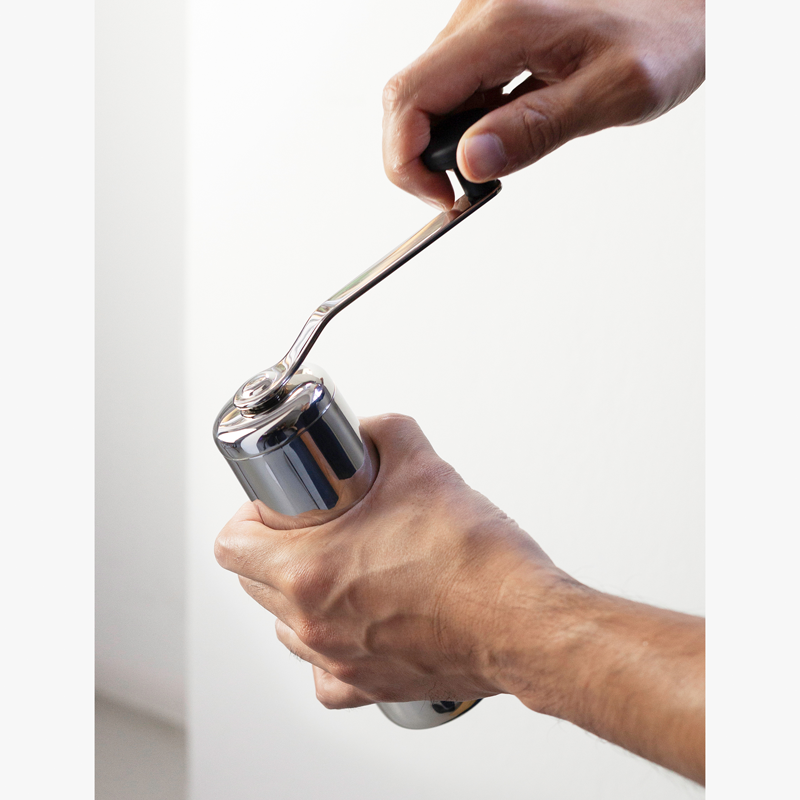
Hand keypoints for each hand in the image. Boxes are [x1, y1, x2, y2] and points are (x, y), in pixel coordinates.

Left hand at [214, 413, 570, 708]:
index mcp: (312, 570)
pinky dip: (329, 650)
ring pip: (285, 628)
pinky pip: (324, 675)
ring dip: (298, 597)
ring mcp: (338, 660)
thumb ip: (387, 435)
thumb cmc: (476, 560)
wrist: (523, 623)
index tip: (273, 509)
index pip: (232, 545)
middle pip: (253, 583)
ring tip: (338, 571)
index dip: (247, 518)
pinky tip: (356, 625)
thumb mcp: (425, 470)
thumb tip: (372, 430)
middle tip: (312, 529)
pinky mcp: (368, 686)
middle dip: (274, 550)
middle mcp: (315, 623)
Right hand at [382, 0, 704, 207]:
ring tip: (500, 155)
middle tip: (464, 189)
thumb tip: (470, 160)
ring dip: (447, 139)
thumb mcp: (614, 93)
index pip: (410, 96)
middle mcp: (482, 12)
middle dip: (421, 155)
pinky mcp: (492, 30)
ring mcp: (483, 18)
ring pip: (429, 91)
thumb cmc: (666, 33)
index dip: (407, 160)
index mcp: (504, 23)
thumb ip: (537, 128)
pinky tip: (504, 128)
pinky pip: (456, 82)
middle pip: (409, 95)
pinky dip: (466, 119)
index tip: (442, 196)